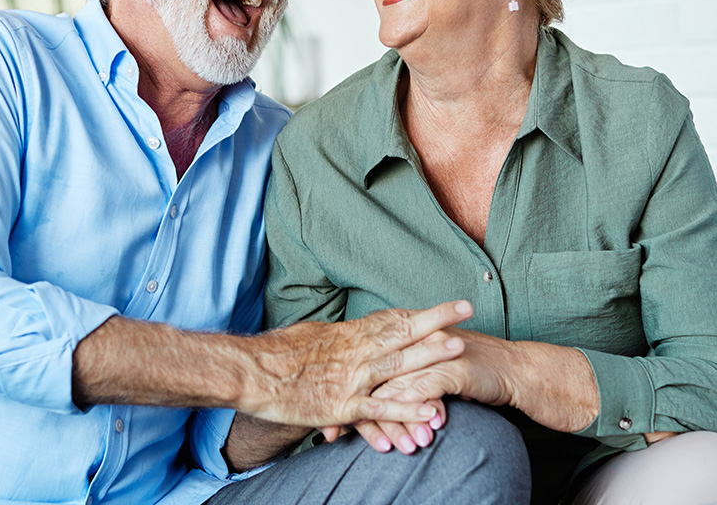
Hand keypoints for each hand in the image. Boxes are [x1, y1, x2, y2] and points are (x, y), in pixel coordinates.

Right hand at [241, 301, 471, 427]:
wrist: (251, 372)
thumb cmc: (274, 354)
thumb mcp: (310, 336)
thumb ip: (335, 338)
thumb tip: (349, 334)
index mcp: (348, 335)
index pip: (394, 320)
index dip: (424, 313)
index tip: (449, 306)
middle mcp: (356, 353)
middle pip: (403, 334)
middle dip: (437, 323)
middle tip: (465, 310)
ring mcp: (352, 379)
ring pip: (399, 365)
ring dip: (430, 356)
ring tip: (459, 348)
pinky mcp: (344, 406)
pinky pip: (382, 408)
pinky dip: (407, 408)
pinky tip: (430, 409)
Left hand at [335, 330, 507, 453]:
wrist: (511, 367)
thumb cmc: (467, 369)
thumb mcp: (428, 369)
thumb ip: (401, 379)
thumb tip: (370, 402)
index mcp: (403, 338)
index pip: (365, 366)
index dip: (345, 393)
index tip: (328, 420)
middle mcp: (414, 343)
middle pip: (374, 377)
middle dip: (353, 409)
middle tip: (334, 436)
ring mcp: (434, 353)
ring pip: (397, 388)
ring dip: (384, 420)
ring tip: (372, 443)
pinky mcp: (454, 368)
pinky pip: (427, 391)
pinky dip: (414, 412)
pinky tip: (408, 431)